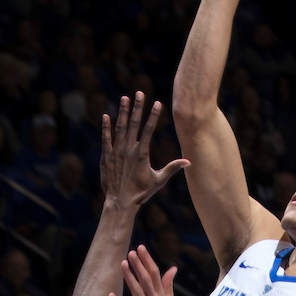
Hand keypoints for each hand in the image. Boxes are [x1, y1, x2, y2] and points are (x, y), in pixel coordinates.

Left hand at [99, 92, 188, 207]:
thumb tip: (189, 162)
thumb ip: (172, 168)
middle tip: (139, 92)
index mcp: (142, 154)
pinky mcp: (106, 157)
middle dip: (137, 107)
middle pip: (134, 124)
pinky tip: (105, 116)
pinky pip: (106, 139)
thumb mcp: (158, 180)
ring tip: (124, 98)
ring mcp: (116, 152)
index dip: (153, 115)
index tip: (157, 102)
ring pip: (119, 128)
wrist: (120, 203)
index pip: (149, 130)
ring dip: (122, 112)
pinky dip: (105, 127)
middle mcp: (129, 150)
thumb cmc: (141, 193)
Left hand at [110, 246, 176, 295]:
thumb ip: (167, 285)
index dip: (147, 260)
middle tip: (131, 252)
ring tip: (122, 264)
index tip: (140, 248)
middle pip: (146, 280)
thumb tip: (173, 268)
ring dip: (130, 277)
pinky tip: (110, 295)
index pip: (155, 274)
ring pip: (137, 292)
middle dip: (139, 265)